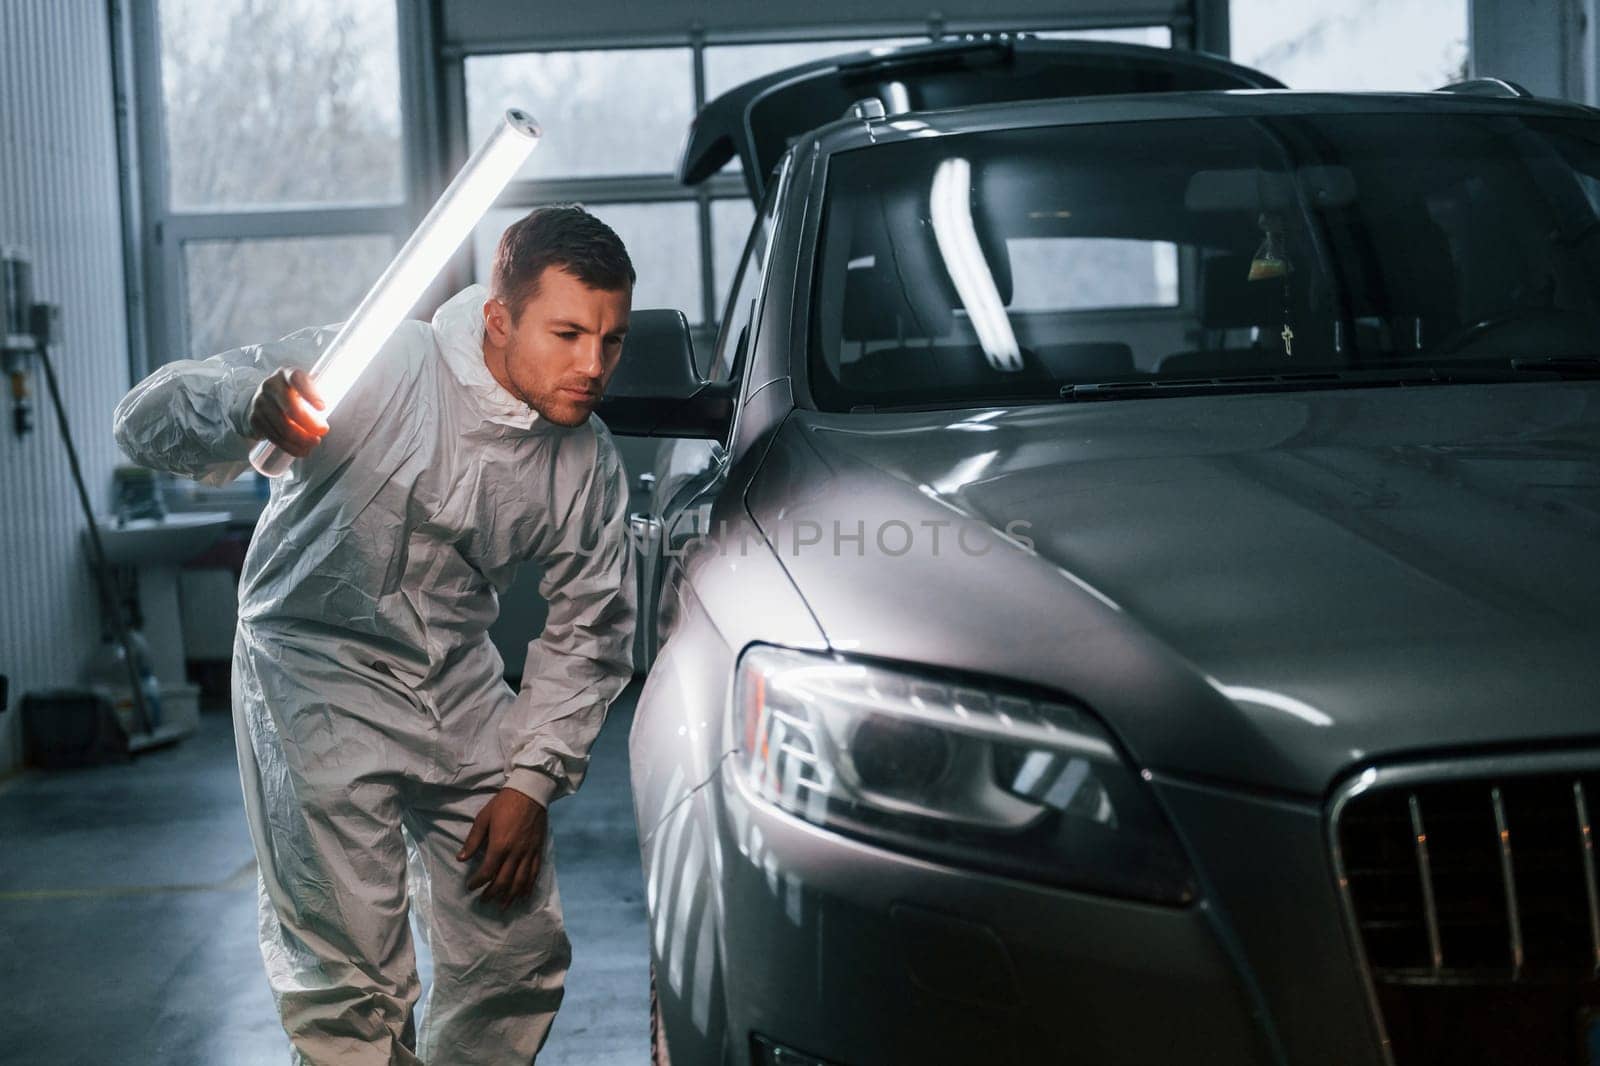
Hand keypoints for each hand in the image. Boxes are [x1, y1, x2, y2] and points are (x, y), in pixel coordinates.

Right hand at [247, 367, 326, 456]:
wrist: (261, 401)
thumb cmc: (290, 396)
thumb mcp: (301, 390)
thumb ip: (314, 401)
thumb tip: (322, 427)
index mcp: (286, 374)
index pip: (297, 379)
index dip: (310, 394)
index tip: (323, 408)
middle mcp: (270, 386)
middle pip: (291, 409)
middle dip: (310, 425)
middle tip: (322, 431)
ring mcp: (259, 403)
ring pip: (284, 428)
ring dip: (302, 440)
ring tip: (313, 443)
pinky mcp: (254, 420)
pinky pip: (276, 438)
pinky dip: (291, 447)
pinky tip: (301, 449)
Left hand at [458, 787, 548, 908]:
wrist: (529, 793)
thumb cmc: (503, 804)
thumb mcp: (483, 818)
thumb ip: (473, 841)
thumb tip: (461, 859)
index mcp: (499, 845)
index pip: (487, 872)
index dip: (477, 882)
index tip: (470, 887)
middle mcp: (515, 853)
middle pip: (504, 881)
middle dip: (492, 894)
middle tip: (484, 900)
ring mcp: (528, 853)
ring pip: (520, 882)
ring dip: (510, 896)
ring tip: (502, 906)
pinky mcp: (538, 851)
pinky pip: (534, 874)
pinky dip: (528, 887)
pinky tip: (523, 895)